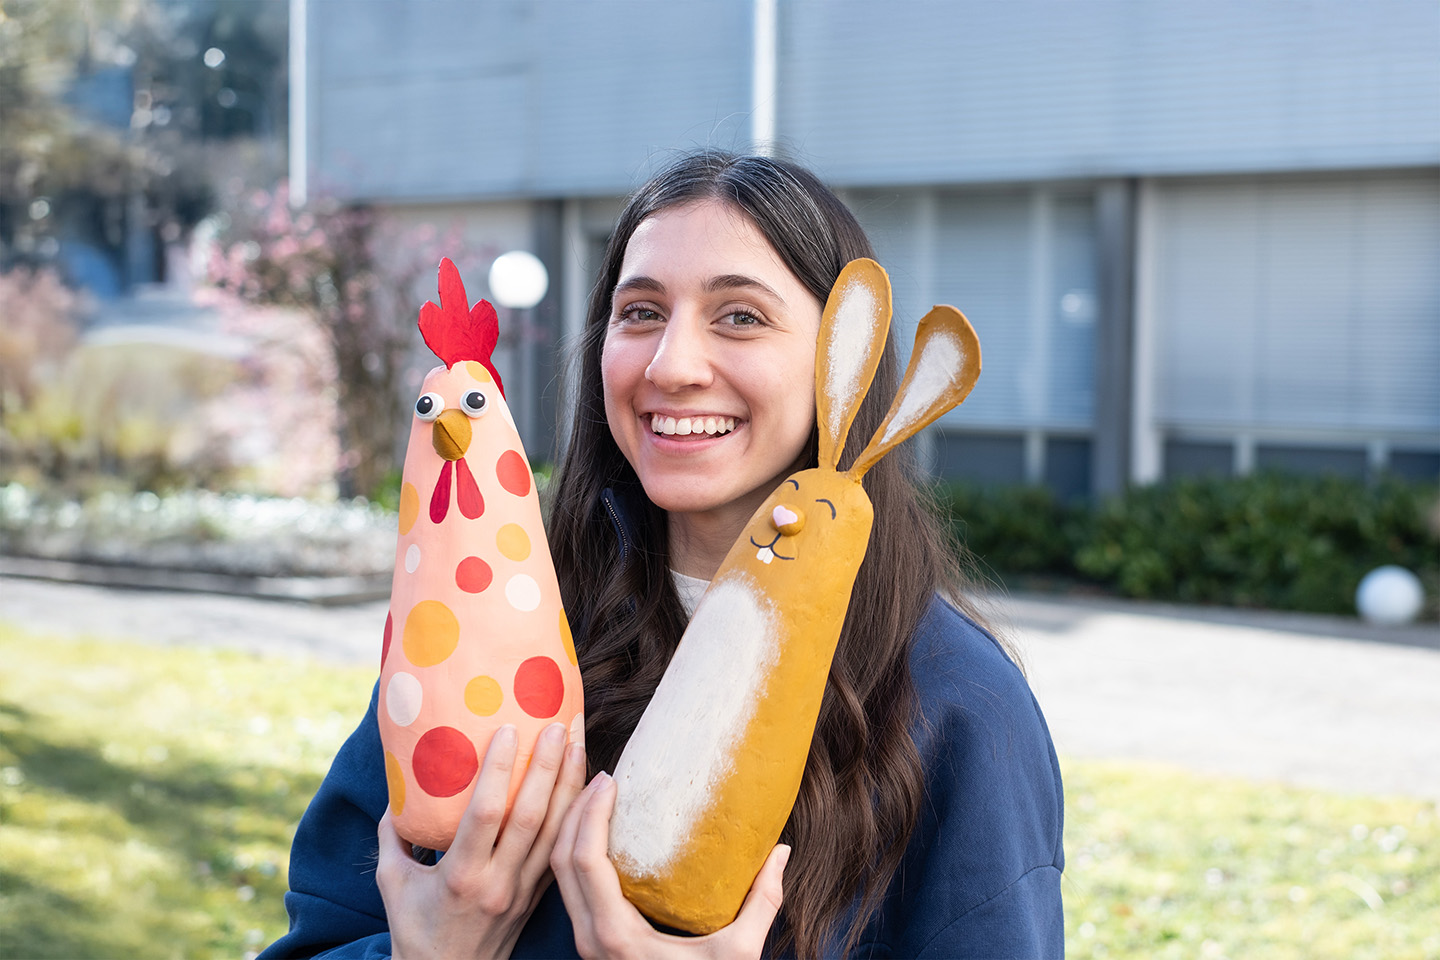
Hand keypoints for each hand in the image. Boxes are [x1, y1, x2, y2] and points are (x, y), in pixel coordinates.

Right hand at [377, 719, 587, 959]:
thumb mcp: (393, 882)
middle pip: (529, 817)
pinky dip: (576, 816)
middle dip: (546, 767)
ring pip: (555, 831)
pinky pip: (562, 850)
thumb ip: (393, 835)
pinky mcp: (537, 896)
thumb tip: (398, 790)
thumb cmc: (414, 928)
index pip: (484, 815)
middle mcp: (497, 882)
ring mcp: (522, 890)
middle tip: (556, 724)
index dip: (499, 772)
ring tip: (578, 742)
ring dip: (570, 784)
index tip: (509, 731)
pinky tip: (587, 785)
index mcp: (460, 876)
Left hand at [551, 772, 789, 958]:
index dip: (589, 814)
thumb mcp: (737, 956)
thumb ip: (761, 903)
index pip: (584, 862)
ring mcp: (586, 944)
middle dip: (574, 811)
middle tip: (601, 775)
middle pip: (560, 862)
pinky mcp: (592, 945)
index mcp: (613, 936)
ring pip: (558, 876)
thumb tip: (782, 852)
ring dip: (571, 830)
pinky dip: (576, 855)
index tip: (611, 779)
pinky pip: (570, 891)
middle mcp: (589, 939)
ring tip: (596, 795)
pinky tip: (598, 835)